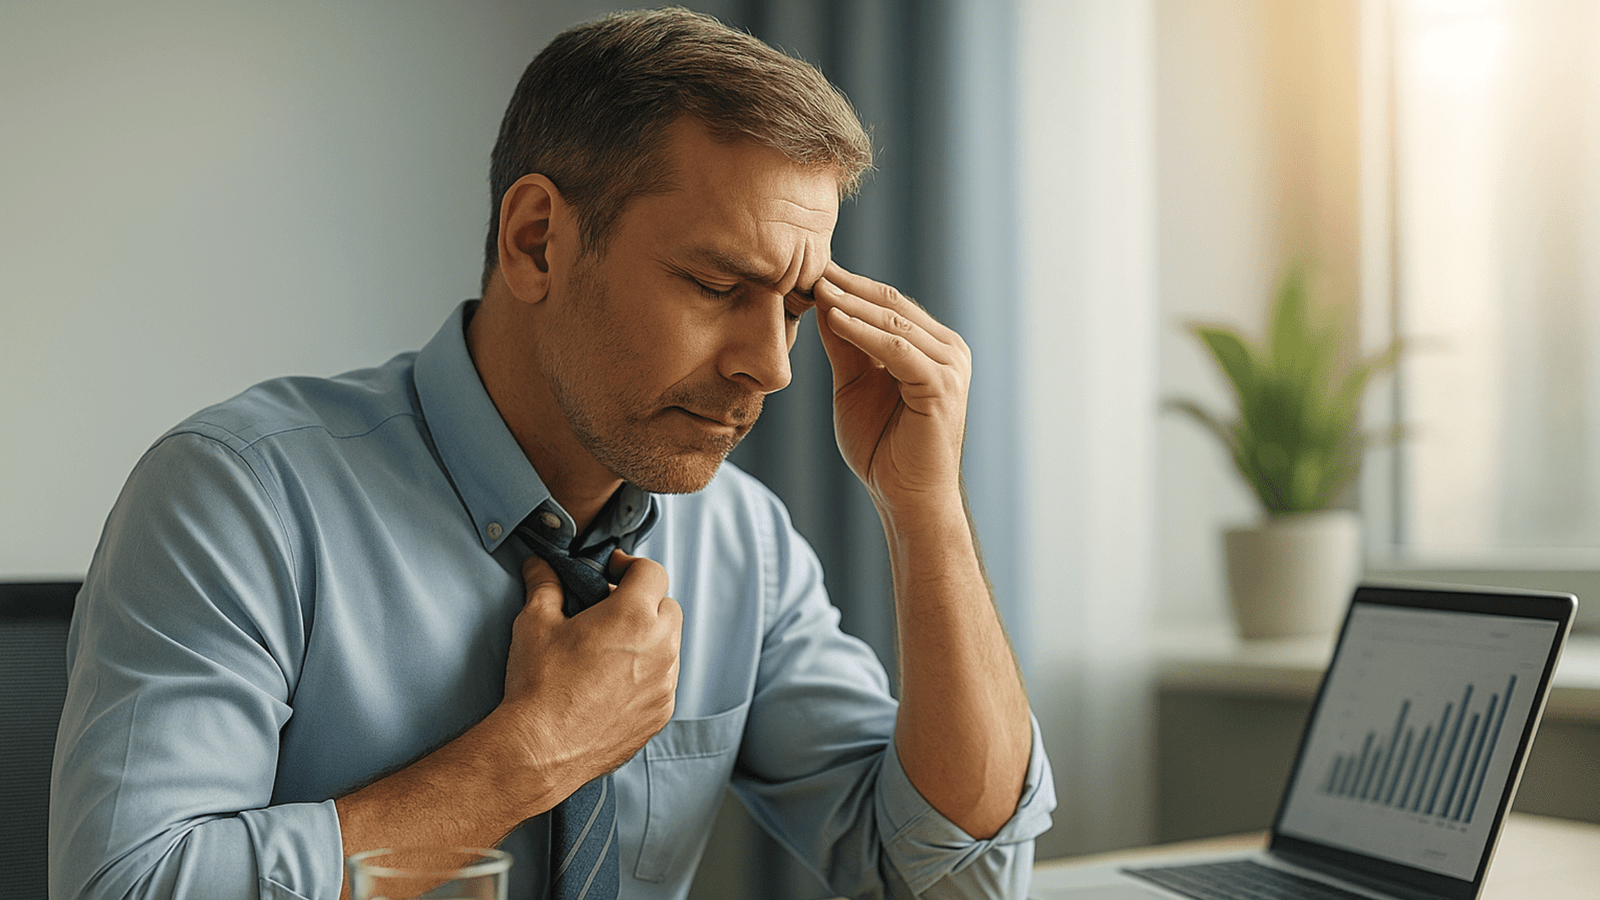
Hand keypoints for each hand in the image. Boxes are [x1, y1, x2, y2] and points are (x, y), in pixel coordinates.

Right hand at [501, 552, 680, 793]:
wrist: (540, 749)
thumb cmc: (538, 684)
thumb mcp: (535, 623)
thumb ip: (544, 585)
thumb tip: (538, 564)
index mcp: (633, 616)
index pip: (653, 572)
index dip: (631, 566)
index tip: (612, 573)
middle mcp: (660, 647)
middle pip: (667, 607)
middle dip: (643, 602)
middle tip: (609, 611)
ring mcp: (665, 683)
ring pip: (670, 645)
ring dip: (648, 638)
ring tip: (610, 649)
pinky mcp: (661, 712)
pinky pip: (664, 681)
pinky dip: (647, 674)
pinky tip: (613, 683)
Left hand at [813, 263, 971, 510]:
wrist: (905, 498)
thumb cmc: (882, 448)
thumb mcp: (854, 385)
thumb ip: (845, 346)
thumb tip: (824, 303)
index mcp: (932, 347)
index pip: (888, 303)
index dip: (849, 286)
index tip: (811, 269)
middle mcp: (948, 350)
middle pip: (893, 304)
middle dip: (849, 286)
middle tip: (810, 266)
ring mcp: (950, 366)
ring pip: (894, 322)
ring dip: (852, 303)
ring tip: (816, 287)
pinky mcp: (942, 385)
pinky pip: (896, 348)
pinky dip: (863, 331)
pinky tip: (834, 318)